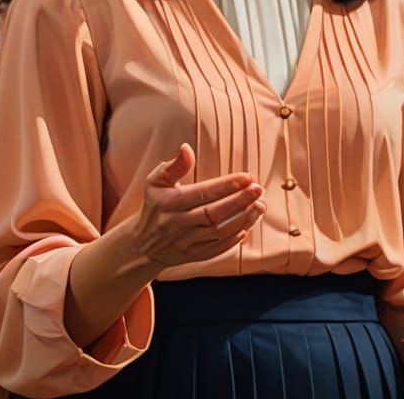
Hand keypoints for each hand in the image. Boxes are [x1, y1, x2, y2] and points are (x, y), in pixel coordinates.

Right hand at [128, 144, 265, 268]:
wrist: (143, 245)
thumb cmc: (154, 206)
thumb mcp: (156, 182)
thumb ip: (174, 166)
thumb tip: (186, 147)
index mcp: (170, 203)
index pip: (202, 193)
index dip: (226, 185)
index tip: (247, 177)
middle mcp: (178, 224)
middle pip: (214, 214)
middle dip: (239, 202)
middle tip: (259, 190)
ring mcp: (187, 242)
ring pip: (218, 232)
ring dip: (243, 219)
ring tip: (260, 206)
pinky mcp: (194, 256)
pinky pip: (217, 249)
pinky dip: (233, 240)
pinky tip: (247, 226)